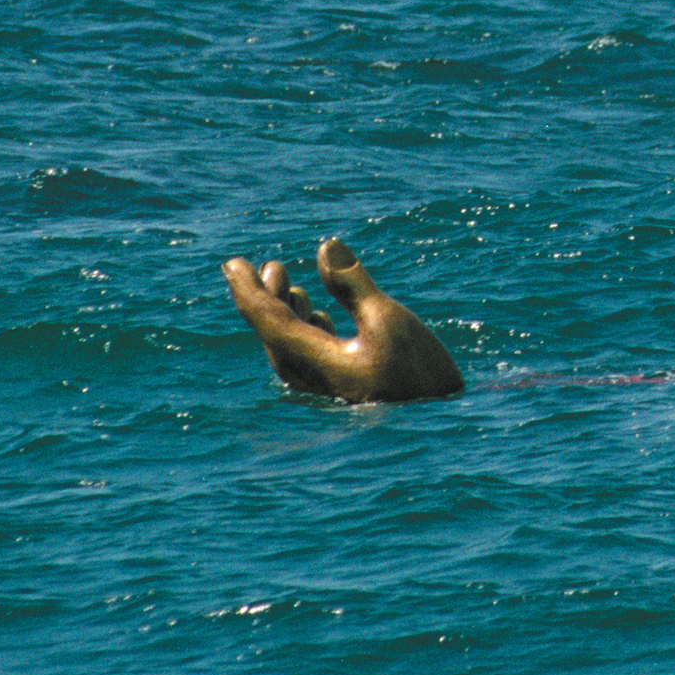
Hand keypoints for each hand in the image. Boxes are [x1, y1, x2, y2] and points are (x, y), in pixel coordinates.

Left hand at [221, 238, 464, 402]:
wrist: (443, 427)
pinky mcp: (340, 392)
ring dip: (289, 314)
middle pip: (275, 333)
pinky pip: (307, 358)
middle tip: (272, 267)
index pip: (268, 320)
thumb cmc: (418, 374)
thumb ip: (353, 285)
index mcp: (316, 362)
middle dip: (269, 297)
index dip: (248, 289)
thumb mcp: (388, 320)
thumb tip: (325, 248)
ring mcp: (324, 390)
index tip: (232, 264)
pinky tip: (318, 319)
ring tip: (293, 289)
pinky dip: (306, 331)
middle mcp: (311, 380)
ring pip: (290, 347)